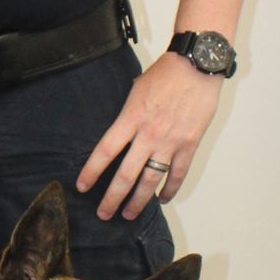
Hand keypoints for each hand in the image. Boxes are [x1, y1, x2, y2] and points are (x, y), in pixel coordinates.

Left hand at [75, 54, 220, 219]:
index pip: (105, 151)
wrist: (197, 65)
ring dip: (139, 200)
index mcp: (131, 118)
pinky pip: (178, 173)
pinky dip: (171, 188)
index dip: (91, 172)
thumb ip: (128, 115)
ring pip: (151, 179)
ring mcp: (170, 141)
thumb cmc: (166, 73)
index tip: (82, 186)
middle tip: (104, 214)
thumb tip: (121, 132)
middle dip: (112, 198)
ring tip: (129, 214)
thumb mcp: (136, 90)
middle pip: (126, 174)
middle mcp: (148, 134)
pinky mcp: (190, 143)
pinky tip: (162, 198)